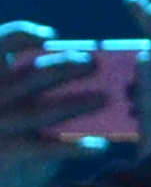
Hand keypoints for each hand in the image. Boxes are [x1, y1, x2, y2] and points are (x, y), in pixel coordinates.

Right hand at [0, 22, 90, 146]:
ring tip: (105, 99)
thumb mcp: (14, 98)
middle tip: (93, 64)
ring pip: (43, 110)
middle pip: (34, 75)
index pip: (0, 43)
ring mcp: (0, 123)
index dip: (22, 35)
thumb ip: (33, 84)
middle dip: (66, 67)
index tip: (51, 37)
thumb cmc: (10, 129)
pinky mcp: (7, 151)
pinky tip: (100, 146)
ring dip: (77, 104)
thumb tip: (90, 74)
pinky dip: (75, 146)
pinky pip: (46, 148)